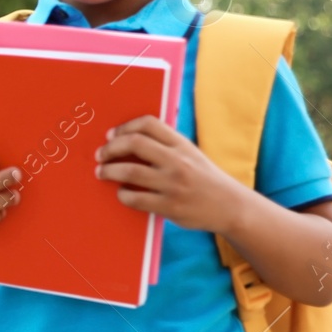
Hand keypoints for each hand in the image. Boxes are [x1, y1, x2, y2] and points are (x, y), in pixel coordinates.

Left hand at [95, 116, 243, 232]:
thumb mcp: (191, 154)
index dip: (124, 127)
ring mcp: (174, 184)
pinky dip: (122, 194)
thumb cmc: (205, 179)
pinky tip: (121, 192)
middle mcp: (178, 161)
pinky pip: (135, 198)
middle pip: (135, 144)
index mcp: (182, 145)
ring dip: (109, 171)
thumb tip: (129, 138)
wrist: (232, 207)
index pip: (149, 124)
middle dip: (110, 148)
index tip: (111, 135)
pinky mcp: (170, 206)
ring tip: (101, 172)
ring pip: (130, 171)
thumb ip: (166, 145)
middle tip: (99, 155)